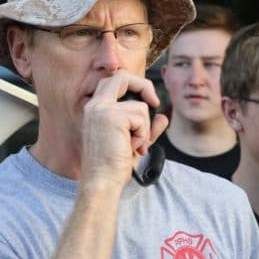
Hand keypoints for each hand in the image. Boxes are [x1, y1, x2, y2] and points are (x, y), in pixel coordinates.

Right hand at [81, 70, 167, 187]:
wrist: (102, 182)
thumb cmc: (114, 166)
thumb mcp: (134, 143)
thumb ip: (148, 128)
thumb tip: (163, 117)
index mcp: (95, 109)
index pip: (113, 81)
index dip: (134, 84)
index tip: (150, 101)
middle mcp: (95, 106)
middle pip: (122, 76)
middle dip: (144, 86)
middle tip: (154, 103)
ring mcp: (101, 109)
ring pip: (140, 106)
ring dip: (144, 128)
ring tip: (134, 146)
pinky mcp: (112, 116)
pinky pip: (141, 116)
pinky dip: (143, 134)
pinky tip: (132, 147)